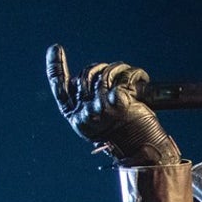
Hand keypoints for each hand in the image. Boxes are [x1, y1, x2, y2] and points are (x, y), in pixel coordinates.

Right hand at [45, 44, 180, 165]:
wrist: (145, 153)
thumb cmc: (126, 137)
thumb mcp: (100, 122)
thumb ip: (89, 103)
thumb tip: (82, 80)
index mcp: (77, 119)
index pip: (60, 89)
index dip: (56, 67)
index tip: (56, 48)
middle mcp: (85, 113)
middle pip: (84, 77)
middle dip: (99, 69)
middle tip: (115, 71)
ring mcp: (101, 107)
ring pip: (103, 74)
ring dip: (118, 69)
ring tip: (129, 74)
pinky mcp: (118, 102)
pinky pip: (123, 76)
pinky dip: (133, 73)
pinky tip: (141, 77)